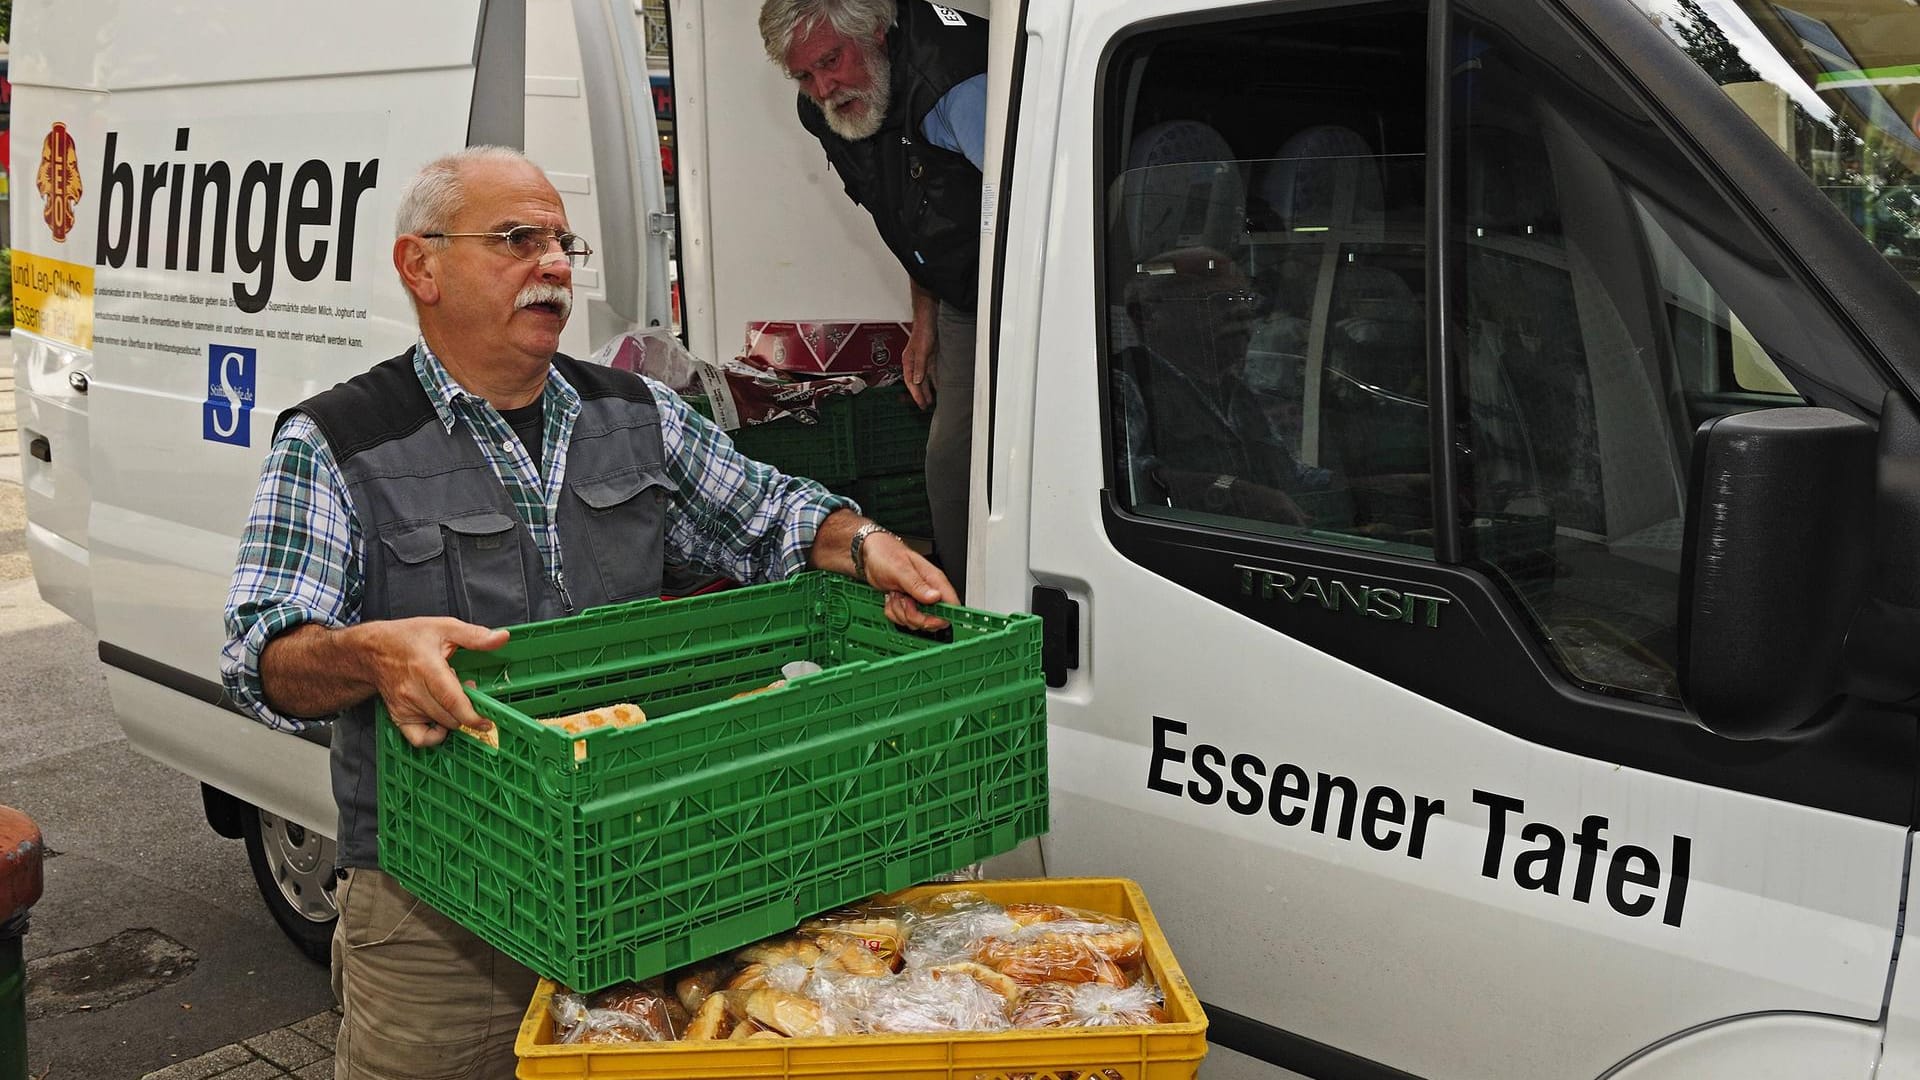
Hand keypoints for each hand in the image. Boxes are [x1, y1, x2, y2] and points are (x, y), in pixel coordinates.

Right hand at [359, 617, 510, 747]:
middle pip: (450, 717)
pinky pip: (419, 739)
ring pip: (441, 725)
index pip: (453, 701)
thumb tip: (502, 638)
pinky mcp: (398, 716)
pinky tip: (441, 722)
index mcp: (427, 668)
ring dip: (453, 717)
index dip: (473, 716)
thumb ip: (475, 636)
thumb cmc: (408, 637)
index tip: (487, 720)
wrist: (372, 650)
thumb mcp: (444, 627)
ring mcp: (404, 706)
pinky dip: (435, 736)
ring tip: (450, 696)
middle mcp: (413, 691)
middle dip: (467, 710)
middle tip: (467, 690)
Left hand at [863, 533, 957, 630]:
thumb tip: (935, 597)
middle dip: (915, 616)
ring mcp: (918, 600)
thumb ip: (917, 585)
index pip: (952, 603)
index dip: (943, 616)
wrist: (870, 555)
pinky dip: (893, 613)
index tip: (927, 617)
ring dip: (901, 612)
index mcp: (934, 579)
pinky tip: (891, 597)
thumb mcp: (900, 569)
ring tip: (896, 594)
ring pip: (916, 622)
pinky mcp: (907, 605)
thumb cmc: (886, 555)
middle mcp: (929, 591)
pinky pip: (903, 620)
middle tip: (905, 601)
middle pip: (934, 619)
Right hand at [903, 324, 936, 410]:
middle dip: (921, 395)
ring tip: (931, 400)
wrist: (929, 317)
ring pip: (925, 378)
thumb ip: (919, 366)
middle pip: (917, 382)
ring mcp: (923, 360)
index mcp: (908, 361)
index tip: (921, 403)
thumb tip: (918, 381)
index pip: (911, 382)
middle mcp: (914, 362)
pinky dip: (934, 380)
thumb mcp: (921, 350)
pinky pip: (932, 372)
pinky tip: (939, 386)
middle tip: (925, 406)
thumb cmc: (922, 331)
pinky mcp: (931, 356)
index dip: (916, 394)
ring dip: (928, 389)